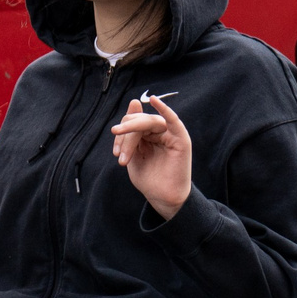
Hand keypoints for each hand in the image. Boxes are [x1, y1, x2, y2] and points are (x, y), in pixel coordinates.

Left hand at [110, 92, 193, 218]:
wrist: (162, 197)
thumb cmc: (149, 178)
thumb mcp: (133, 153)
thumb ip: (131, 131)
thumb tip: (134, 101)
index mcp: (149, 133)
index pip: (132, 122)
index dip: (122, 134)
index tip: (116, 153)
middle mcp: (160, 131)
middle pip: (138, 121)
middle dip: (125, 137)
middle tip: (119, 155)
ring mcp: (171, 134)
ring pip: (148, 122)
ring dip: (131, 136)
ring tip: (124, 157)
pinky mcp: (180, 140)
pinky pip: (173, 121)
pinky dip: (164, 109)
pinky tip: (154, 100)